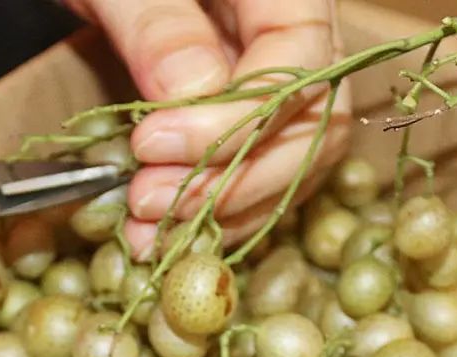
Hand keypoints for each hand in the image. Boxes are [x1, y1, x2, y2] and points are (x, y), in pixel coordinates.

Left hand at [69, 1, 350, 255]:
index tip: (154, 143)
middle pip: (312, 128)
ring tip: (143, 233)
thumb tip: (191, 94)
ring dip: (221, 212)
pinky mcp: (255, 123)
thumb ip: (158, 23)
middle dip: (232, 180)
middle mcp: (303, 40)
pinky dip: (216, 215)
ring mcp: (285, 87)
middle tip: (148, 202)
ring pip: (293, 166)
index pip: (301, 64)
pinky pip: (262, 180)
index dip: (237, 120)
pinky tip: (161, 234)